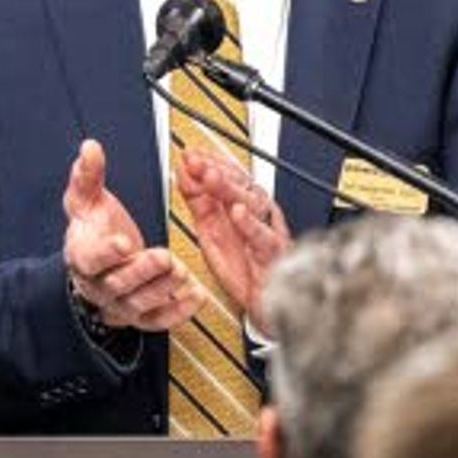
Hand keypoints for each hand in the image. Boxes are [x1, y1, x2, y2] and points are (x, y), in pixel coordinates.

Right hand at [62, 139, 198, 331]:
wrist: (93, 266)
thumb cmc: (93, 231)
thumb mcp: (86, 201)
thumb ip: (88, 176)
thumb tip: (90, 148)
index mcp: (83, 256)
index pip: (90, 259)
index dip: (106, 253)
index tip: (123, 242)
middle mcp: (99, 285)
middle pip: (118, 284)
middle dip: (143, 271)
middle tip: (164, 257)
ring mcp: (119, 303)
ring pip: (139, 304)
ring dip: (162, 289)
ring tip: (182, 272)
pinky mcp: (139, 316)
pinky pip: (157, 321)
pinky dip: (177, 312)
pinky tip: (196, 296)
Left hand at [169, 141, 290, 326]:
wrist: (265, 303)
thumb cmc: (244, 269)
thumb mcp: (211, 231)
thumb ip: (198, 201)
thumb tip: (182, 171)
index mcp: (241, 205)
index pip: (229, 175)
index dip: (209, 162)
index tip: (190, 154)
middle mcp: (257, 214)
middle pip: (241, 184)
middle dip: (217, 170)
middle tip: (197, 162)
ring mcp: (268, 231)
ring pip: (254, 204)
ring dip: (231, 190)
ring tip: (211, 178)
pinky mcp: (274, 254)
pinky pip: (265, 237)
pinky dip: (251, 224)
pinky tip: (237, 213)